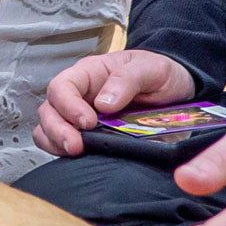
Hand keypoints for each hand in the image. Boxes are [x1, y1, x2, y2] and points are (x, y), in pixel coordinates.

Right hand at [33, 49, 195, 155]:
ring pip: (49, 129)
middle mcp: (79, 95)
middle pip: (50, 110)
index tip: (88, 122)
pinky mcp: (89, 137)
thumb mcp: (150, 68)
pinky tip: (79, 157)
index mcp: (90, 74)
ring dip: (56, 142)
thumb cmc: (158, 74)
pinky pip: (63, 145)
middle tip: (75, 146)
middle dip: (57, 130)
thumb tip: (103, 103)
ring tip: (75, 152)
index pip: (63, 86)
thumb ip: (126, 80)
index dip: (68, 105)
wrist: (176, 92)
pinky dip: (62, 152)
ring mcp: (81, 117)